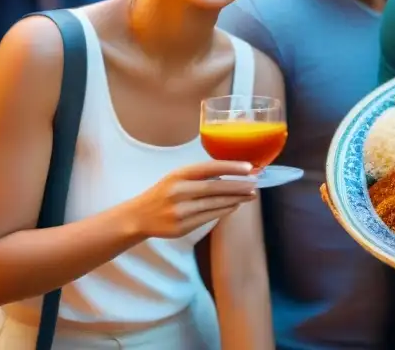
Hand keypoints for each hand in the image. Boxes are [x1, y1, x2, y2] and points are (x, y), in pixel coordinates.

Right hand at [127, 161, 257, 238]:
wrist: (139, 217)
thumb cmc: (164, 193)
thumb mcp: (177, 177)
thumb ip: (200, 175)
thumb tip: (233, 173)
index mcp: (178, 175)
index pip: (209, 168)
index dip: (230, 167)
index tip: (249, 167)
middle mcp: (178, 191)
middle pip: (215, 188)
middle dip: (238, 186)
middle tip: (255, 185)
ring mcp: (180, 211)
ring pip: (215, 204)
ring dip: (236, 200)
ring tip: (250, 196)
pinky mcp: (182, 227)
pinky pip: (209, 217)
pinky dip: (225, 211)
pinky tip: (235, 206)